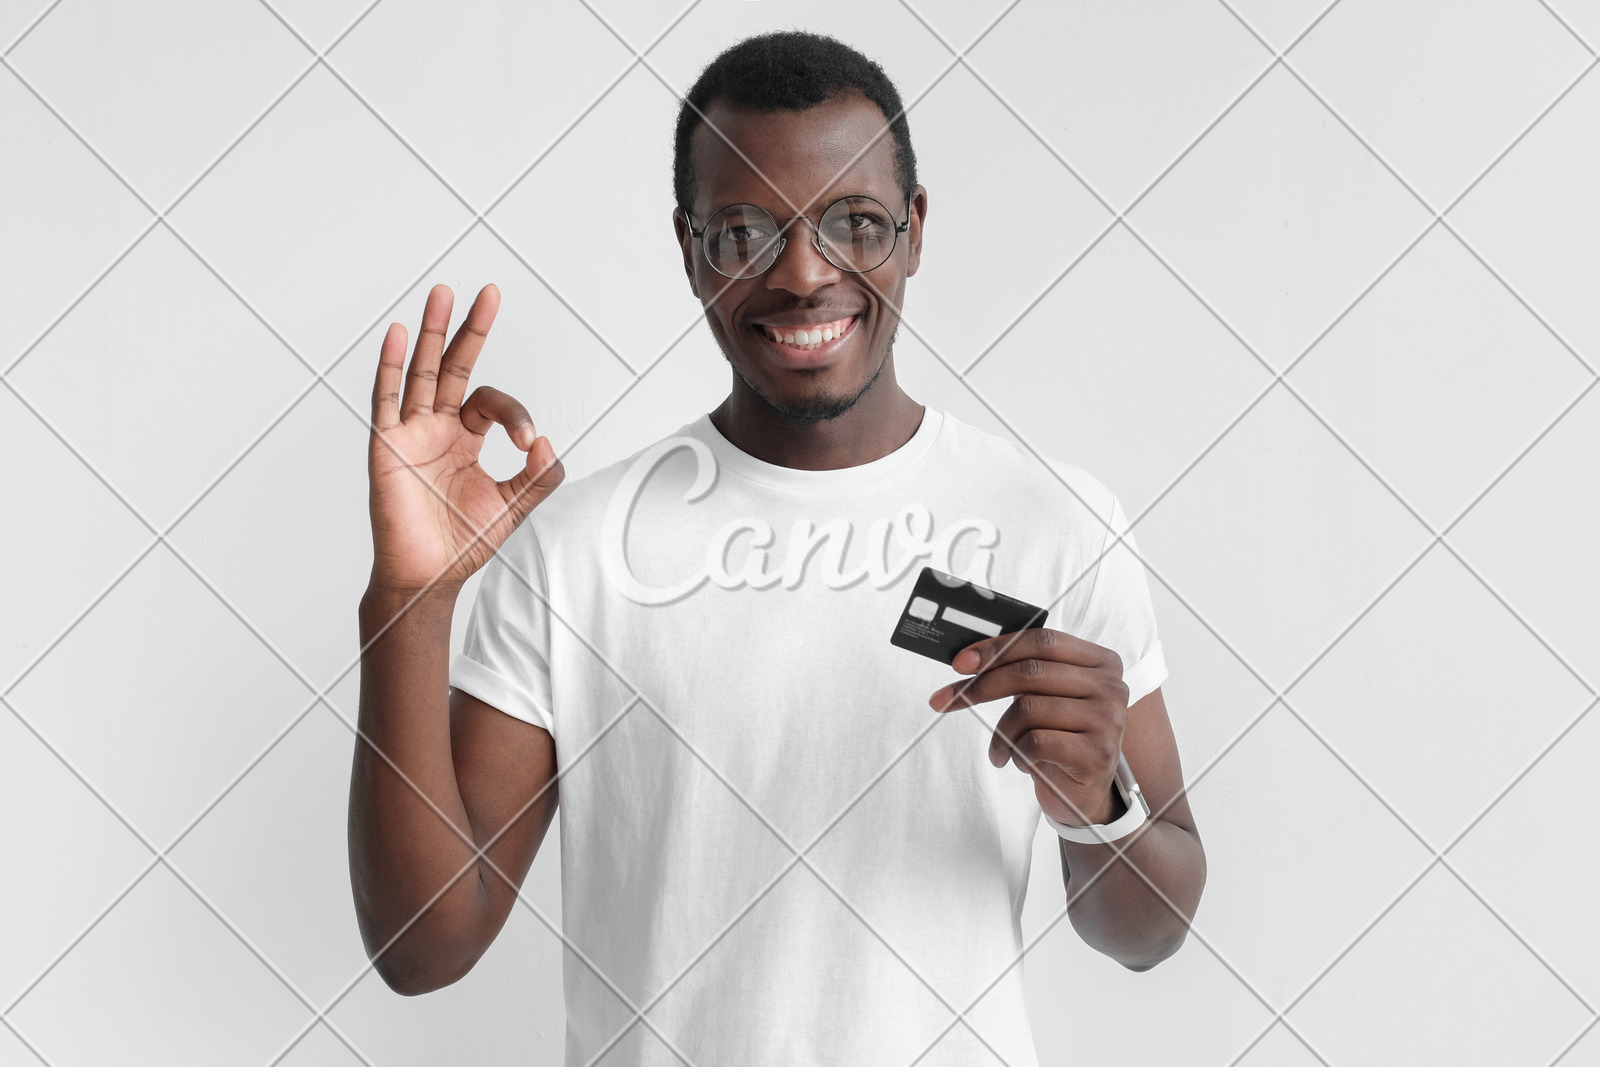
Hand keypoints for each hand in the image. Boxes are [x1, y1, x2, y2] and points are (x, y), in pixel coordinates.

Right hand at [367, 283, 563, 594]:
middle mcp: (436, 428)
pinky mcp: (387, 446)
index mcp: (465, 439)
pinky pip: (387, 399)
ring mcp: (410, 433)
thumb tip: (546, 442)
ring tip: (443, 293)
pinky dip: (392, 366)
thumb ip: (538, 476)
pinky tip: (400, 334)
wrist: (427, 575)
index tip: (528, 441)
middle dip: (471, 330)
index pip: (491, 403)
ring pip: (422, 372)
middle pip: (454, 367)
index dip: (515, 414)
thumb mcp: (513, 506)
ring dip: (432, 332)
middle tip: (489, 293)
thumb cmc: (461, 542)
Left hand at [928, 628, 1128, 826]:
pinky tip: (1021, 762)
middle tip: (948, 700)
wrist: (1083, 792)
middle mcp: (1110, 685)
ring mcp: (1107, 719)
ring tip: (1000, 749)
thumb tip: (970, 659)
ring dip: (1001, 733)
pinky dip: (1016, 753)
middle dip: (980, 686)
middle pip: (1030, 671)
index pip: (1042, 641)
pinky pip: (1035, 742)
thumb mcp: (1045, 697)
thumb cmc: (1060, 738)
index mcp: (1100, 661)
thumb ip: (1022, 672)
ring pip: (1028, 708)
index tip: (961, 663)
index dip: (996, 648)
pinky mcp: (1097, 752)